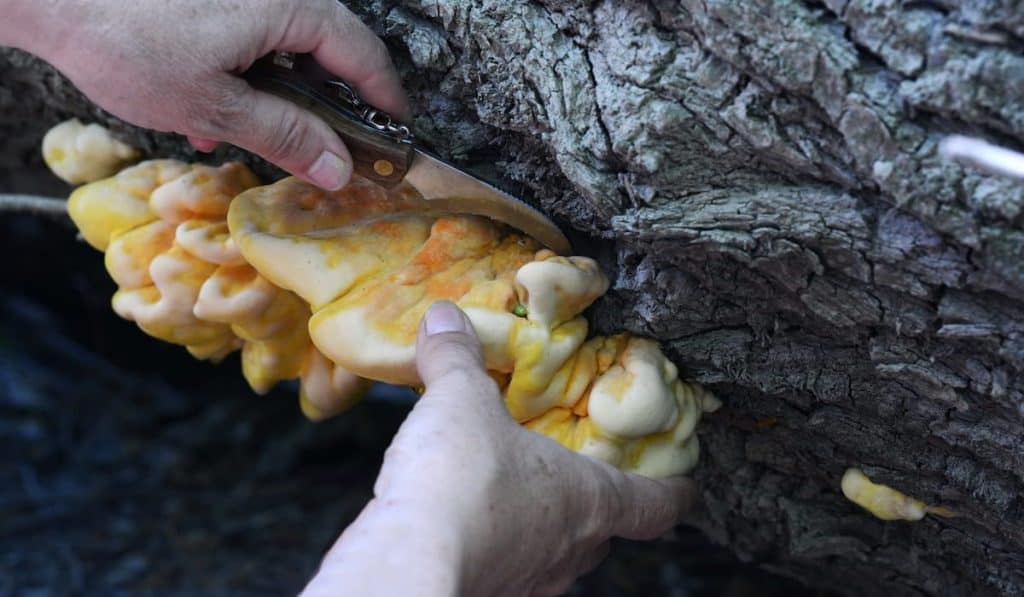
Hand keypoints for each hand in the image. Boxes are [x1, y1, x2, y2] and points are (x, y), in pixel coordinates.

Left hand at [6, 0, 409, 189]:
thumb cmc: (125, 40)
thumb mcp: (213, 106)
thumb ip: (285, 137)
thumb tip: (339, 170)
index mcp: (289, 7)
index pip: (364, 56)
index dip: (385, 102)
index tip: (395, 140)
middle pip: (330, 51)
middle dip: (329, 107)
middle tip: (328, 153)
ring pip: (289, 48)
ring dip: (281, 97)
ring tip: (249, 139)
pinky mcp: (216, 2)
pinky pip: (253, 37)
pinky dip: (248, 76)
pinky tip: (211, 112)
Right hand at [302, 302, 695, 595]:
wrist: (408, 562)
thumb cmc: (461, 480)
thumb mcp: (460, 399)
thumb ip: (457, 356)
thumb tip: (444, 317)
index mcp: (589, 497)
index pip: (656, 503)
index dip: (675, 490)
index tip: (687, 483)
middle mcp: (569, 549)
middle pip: (604, 531)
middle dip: (593, 501)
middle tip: (579, 473)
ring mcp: (530, 582)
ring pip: (555, 554)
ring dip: (542, 525)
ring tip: (515, 493)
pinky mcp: (488, 594)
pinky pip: (507, 568)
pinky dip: (497, 544)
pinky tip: (467, 522)